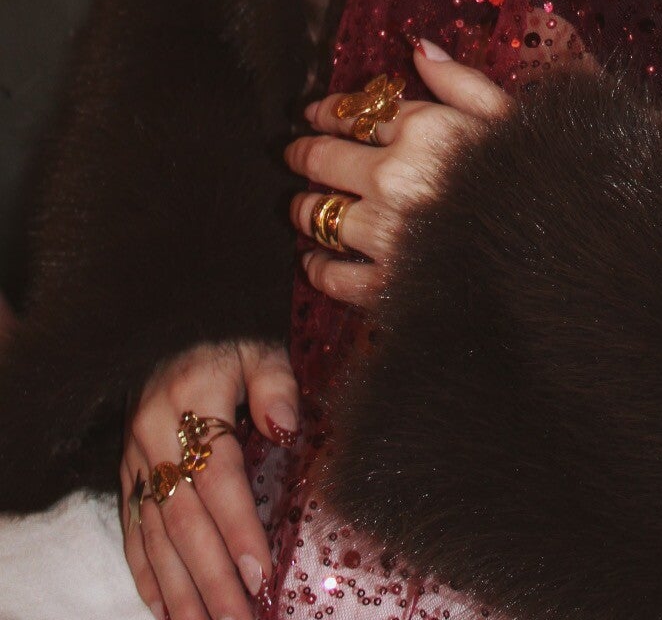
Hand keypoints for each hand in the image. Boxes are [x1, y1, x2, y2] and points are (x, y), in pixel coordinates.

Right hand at [119, 336, 298, 619]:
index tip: (261, 575)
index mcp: (191, 398)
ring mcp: (134, 457)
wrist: (175, 322)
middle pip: (183, 519)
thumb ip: (275, 382)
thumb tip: (286, 427)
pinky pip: (130, 530)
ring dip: (179, 590)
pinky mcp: (124, 472)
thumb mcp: (259, 344)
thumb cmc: (229, 336)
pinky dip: (145, 574)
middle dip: (211, 580)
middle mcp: (154, 434)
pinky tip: (164, 609)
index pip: (218, 477)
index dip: (238, 529)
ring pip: (154, 535)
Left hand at [286, 39, 513, 306]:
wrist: (559, 256)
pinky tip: (315, 263)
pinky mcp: (385, 284)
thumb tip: (419, 48)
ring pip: (318, 215)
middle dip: (303, 153)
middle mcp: (393, 176)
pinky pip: (332, 275)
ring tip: (300, 208)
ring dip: (304, 209)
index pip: (354, 111)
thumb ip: (459, 80)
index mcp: (423, 129)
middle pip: (323, 158)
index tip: (313, 113)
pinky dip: (317, 268)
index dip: (326, 110)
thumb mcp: (508, 115)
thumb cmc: (537, 177)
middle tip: (293, 153)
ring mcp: (385, 232)